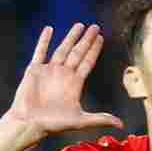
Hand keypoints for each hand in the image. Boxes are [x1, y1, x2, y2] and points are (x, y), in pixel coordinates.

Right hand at [6, 24, 124, 136]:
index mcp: (74, 84)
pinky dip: (44, 41)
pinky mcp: (34, 70)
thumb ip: (100, 119)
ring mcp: (49, 71)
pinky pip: (40, 52)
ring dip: (70, 37)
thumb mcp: (80, 121)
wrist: (30, 124)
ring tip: (79, 25)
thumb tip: (121, 125)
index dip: (94, 50)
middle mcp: (63, 75)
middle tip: (95, 27)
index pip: (87, 62)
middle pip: (78, 53)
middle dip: (86, 40)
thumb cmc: (53, 125)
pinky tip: (49, 29)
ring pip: (62, 50)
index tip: (101, 38)